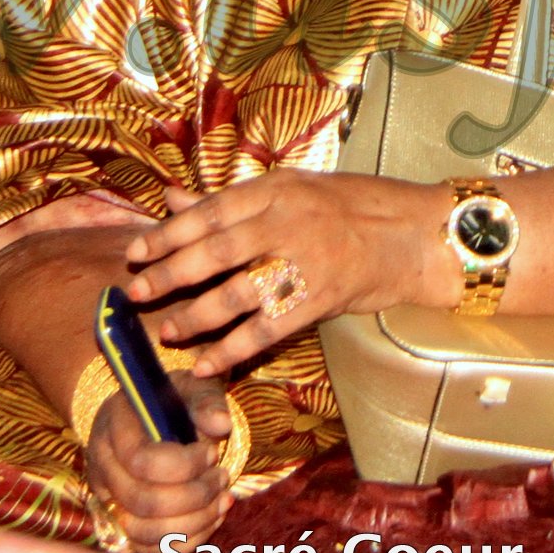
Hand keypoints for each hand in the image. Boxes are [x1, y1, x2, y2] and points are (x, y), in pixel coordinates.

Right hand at [84, 367, 235, 550]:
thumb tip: (222, 424)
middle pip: (143, 502)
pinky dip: (187, 540)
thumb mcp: (191, 386)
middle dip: (195, 495)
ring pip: (145, 533)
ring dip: (195, 521)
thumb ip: (207, 401)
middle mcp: (102, 468)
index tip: (212, 452)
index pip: (142, 462)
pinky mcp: (121, 524)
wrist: (147, 417)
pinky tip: (212, 516)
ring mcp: (108, 500)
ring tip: (223, 498)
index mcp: (114, 428)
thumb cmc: (173, 400)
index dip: (185, 465)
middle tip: (223, 476)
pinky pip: (150, 549)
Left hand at [121, 171, 446, 374]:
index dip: (168, 233)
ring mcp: (305, 260)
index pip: (211, 212)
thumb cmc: (354, 208)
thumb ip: (231, 201)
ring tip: (168, 332)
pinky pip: (268, 327)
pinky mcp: (321, 297)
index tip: (136, 252)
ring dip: (196, 316)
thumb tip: (172, 198)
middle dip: (170, 274)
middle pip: (216, 250)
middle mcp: (287, 221)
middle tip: (137, 293)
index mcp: (277, 190)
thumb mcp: (292, 191)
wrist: (416, 234)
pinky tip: (208, 362)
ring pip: (237, 292)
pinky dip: (233, 347)